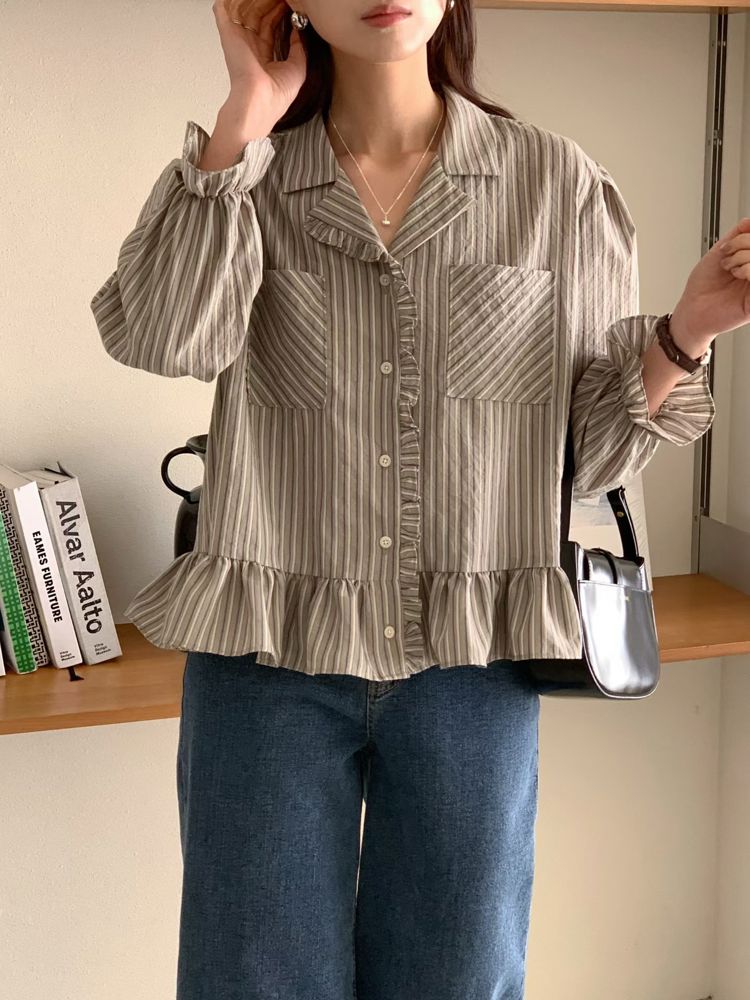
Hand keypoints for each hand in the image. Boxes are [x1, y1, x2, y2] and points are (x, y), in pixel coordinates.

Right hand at [213, 0, 306, 122]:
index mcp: (265, 60)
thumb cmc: (276, 94)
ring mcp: (239, 41)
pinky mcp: (229, 35)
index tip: (289, 6)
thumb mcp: (298, 68)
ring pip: (246, 11)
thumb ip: (299, 47)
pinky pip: (224, 11)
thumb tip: (300, 30)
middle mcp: (251, 50)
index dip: (280, 15)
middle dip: (270, 4)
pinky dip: (228, 1)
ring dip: (255, 0)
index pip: (271, 29)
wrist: (259, 100)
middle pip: (259, 18)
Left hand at [670, 216, 749, 354]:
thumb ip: (737, 235)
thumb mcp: (720, 252)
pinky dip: (748, 269)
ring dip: (742, 256)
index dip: (746, 236)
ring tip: (729, 267)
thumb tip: (748, 221)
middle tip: (728, 255)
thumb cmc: (703, 287)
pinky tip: (737, 274)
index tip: (734, 240)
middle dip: (743, 242)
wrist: (692, 310)